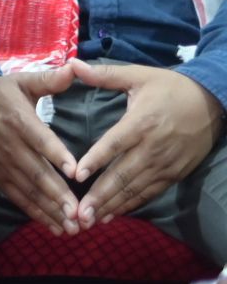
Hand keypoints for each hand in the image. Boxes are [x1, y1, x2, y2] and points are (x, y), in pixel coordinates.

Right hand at [0, 65, 83, 233]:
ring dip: (48, 209)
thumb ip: (50, 80)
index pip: (40, 139)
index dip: (56, 155)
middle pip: (35, 171)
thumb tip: (76, 68)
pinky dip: (33, 212)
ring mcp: (1, 162)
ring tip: (70, 226)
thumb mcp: (22, 81)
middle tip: (78, 213)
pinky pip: (15, 196)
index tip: (75, 171)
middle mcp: (10, 144)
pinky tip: (53, 226)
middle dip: (57, 194)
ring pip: (27, 189)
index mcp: (19, 119)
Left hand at [69, 59, 225, 225]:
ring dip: (113, 206)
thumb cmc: (169, 87)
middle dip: (100, 196)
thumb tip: (72, 63)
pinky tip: (114, 214)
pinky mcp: (175, 173)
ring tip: (91, 220)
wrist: (212, 102)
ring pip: (135, 189)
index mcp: (141, 123)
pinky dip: (132, 204)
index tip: (76, 176)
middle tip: (79, 214)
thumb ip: (104, 74)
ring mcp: (165, 164)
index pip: (114, 145)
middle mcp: (152, 148)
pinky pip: (150, 192)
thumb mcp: (138, 75)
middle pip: (123, 175)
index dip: (95, 160)